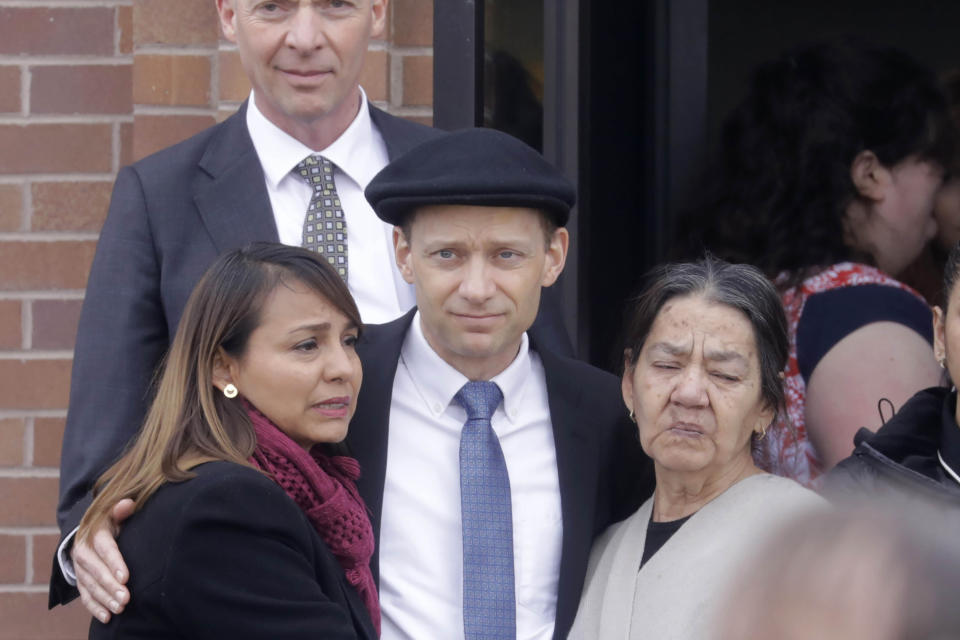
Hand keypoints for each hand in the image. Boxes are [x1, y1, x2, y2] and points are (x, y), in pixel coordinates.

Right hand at [73, 499, 134, 622]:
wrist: (87, 529)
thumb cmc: (110, 521)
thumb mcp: (113, 512)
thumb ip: (121, 510)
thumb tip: (128, 504)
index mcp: (93, 534)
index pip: (104, 549)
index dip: (114, 563)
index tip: (126, 577)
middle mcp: (83, 552)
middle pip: (96, 572)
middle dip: (111, 586)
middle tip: (126, 598)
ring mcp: (80, 568)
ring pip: (91, 586)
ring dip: (105, 599)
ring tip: (120, 608)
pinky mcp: (80, 580)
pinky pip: (85, 596)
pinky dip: (95, 607)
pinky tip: (107, 617)